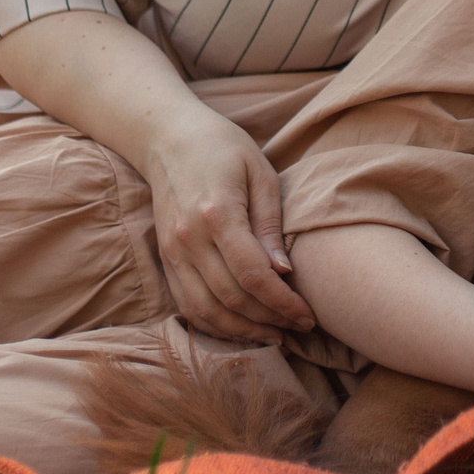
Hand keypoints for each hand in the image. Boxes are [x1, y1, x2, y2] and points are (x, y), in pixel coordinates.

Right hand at [142, 107, 315, 342]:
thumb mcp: (260, 173)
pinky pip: (187, 305)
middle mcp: (189, 239)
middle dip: (270, 320)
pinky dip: (214, 324)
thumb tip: (284, 272)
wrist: (168, 137)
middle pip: (231, 299)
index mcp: (217, 214)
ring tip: (275, 336)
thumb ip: (270, 224)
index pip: (253, 275)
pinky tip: (242, 328)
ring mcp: (172, 252)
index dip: (283, 302)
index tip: (308, 315)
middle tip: (300, 328)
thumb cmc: (224, 147)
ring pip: (206, 311)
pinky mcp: (165, 259)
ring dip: (242, 331)